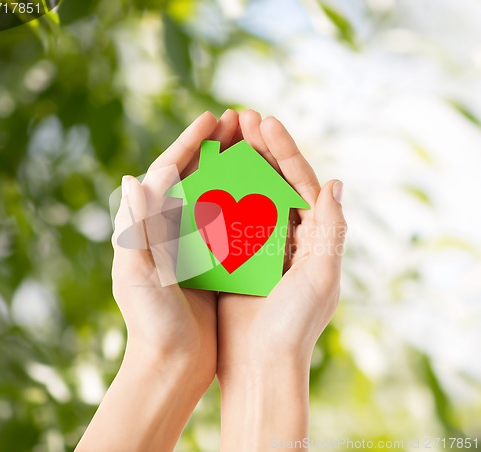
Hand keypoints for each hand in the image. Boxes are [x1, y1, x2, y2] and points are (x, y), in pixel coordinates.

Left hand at [77, 110, 240, 451]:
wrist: (171, 364)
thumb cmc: (151, 322)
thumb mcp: (138, 273)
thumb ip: (135, 227)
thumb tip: (133, 177)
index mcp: (148, 227)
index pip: (168, 172)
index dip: (189, 142)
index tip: (212, 118)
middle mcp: (171, 230)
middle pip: (194, 177)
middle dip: (215, 147)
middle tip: (239, 121)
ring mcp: (194, 244)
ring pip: (216, 194)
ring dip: (233, 168)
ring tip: (255, 146)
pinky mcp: (214, 262)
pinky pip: (232, 223)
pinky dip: (246, 203)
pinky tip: (266, 191)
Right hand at [217, 110, 346, 449]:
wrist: (260, 367)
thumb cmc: (293, 326)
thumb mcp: (320, 276)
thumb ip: (331, 229)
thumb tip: (336, 182)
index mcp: (314, 237)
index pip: (301, 182)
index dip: (284, 150)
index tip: (265, 121)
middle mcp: (289, 238)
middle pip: (274, 182)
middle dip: (259, 149)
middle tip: (239, 118)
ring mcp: (260, 246)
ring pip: (248, 195)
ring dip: (236, 166)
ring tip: (221, 138)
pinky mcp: (235, 259)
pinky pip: (226, 220)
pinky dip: (217, 197)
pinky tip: (203, 178)